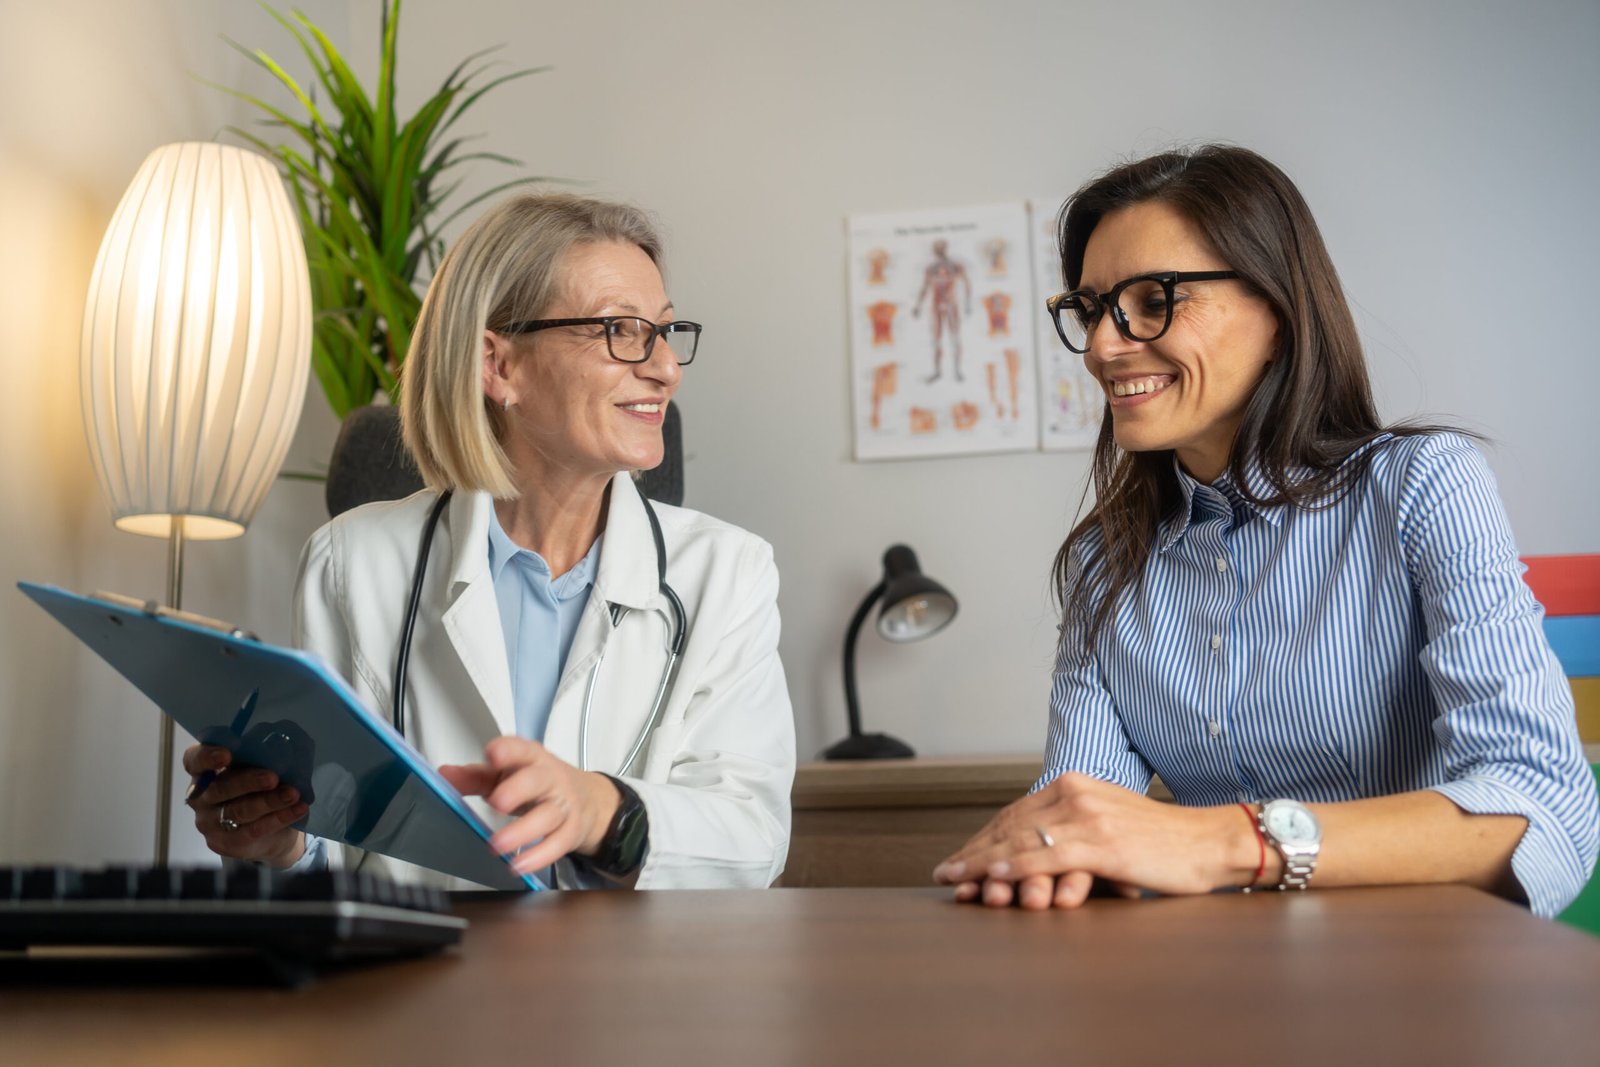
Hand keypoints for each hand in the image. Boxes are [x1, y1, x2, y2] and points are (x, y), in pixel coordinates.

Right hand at [182, 744, 307, 867]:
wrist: (270, 830)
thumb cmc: (259, 789)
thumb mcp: (255, 769)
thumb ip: (257, 759)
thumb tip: (282, 747)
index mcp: (203, 772)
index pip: (194, 761)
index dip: (206, 757)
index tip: (226, 754)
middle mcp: (200, 798)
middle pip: (219, 788)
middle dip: (248, 782)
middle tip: (272, 778)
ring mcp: (209, 823)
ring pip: (238, 811)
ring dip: (268, 801)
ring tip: (292, 794)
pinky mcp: (225, 843)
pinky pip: (253, 830)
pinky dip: (279, 818)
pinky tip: (298, 809)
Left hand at [439, 737, 620, 876]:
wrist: (586, 799)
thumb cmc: (536, 784)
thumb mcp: (505, 776)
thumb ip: (474, 777)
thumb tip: (444, 775)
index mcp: (530, 759)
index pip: (520, 749)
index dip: (508, 751)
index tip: (493, 754)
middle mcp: (550, 778)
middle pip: (537, 780)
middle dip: (518, 790)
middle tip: (497, 802)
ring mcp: (563, 805)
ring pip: (548, 815)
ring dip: (523, 831)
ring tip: (497, 845)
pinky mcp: (571, 830)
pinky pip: (557, 844)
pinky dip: (539, 856)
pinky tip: (519, 864)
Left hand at [932, 773, 1256, 907]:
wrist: (1210, 842)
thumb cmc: (1164, 842)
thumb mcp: (1110, 823)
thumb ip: (1073, 829)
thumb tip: (1037, 856)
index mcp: (1075, 784)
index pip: (1015, 813)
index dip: (983, 838)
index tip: (959, 859)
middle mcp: (1075, 793)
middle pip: (1010, 826)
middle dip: (974, 853)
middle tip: (945, 873)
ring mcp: (1088, 817)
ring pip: (1020, 841)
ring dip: (982, 865)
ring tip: (957, 881)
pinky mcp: (1101, 843)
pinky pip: (1046, 856)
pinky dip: (1013, 869)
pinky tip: (992, 880)